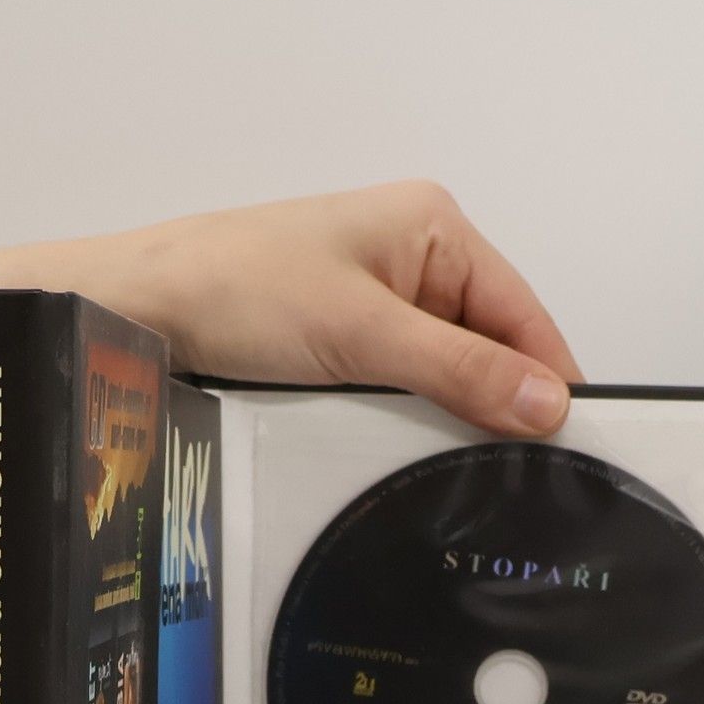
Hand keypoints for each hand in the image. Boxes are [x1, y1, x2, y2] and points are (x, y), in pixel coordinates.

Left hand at [85, 180, 584, 435]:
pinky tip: (403, 449)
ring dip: (451, 419)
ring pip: (453, 377)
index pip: (526, 318)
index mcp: (435, 228)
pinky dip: (413, 420)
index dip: (548, 387)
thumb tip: (548, 404)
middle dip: (499, 407)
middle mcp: (419, 259)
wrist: (138, 308)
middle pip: (495, 351)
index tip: (566, 455)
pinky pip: (411, 389)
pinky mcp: (353, 341)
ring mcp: (385, 302)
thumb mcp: (363, 334)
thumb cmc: (234, 289)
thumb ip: (462, 371)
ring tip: (446, 464)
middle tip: (504, 475)